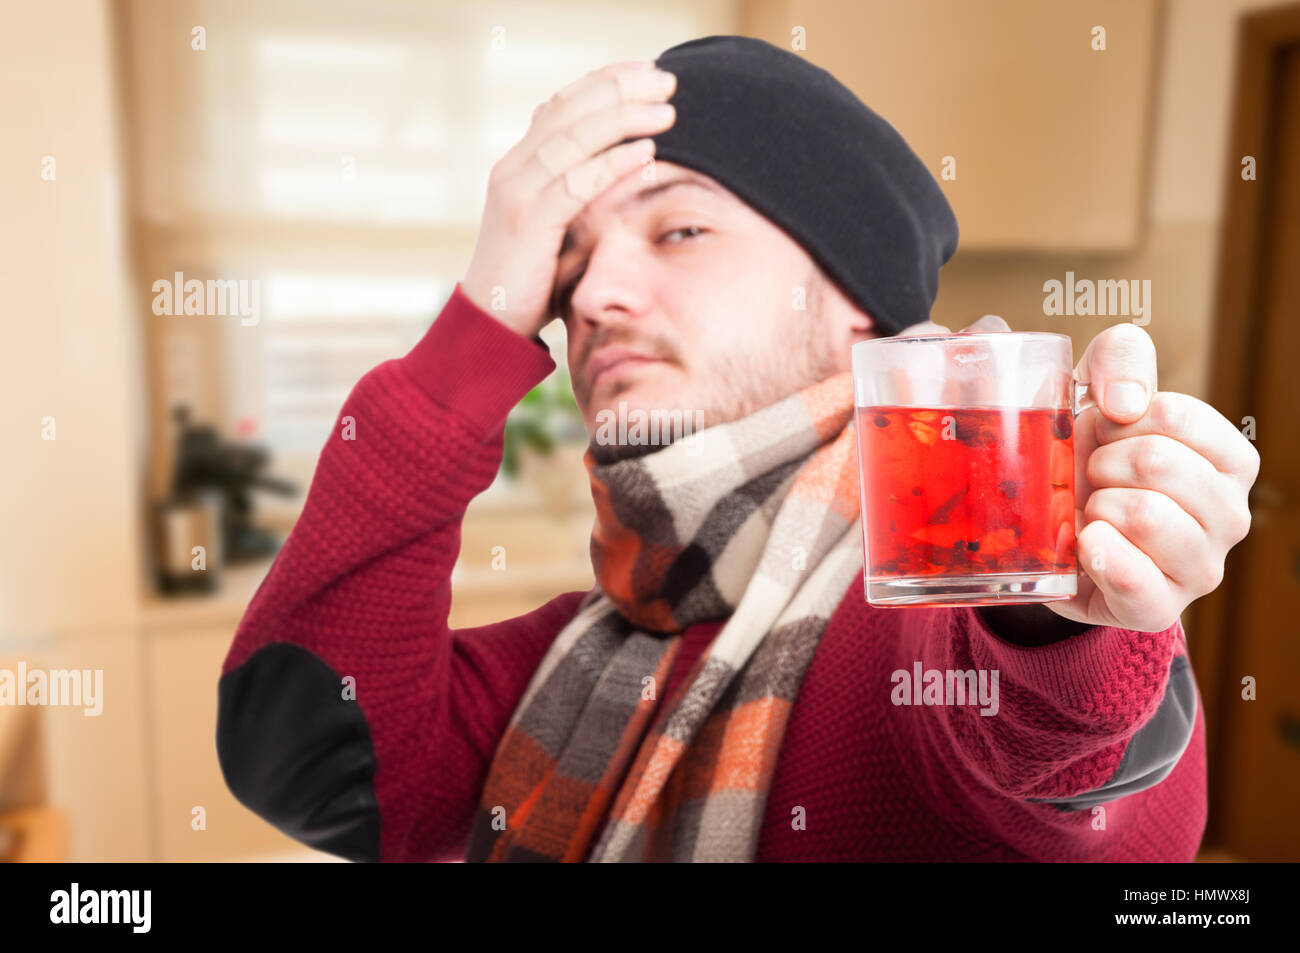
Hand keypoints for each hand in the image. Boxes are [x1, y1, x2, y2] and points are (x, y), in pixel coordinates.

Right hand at [460, 60, 676, 337]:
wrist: (492, 323)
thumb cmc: (534, 279)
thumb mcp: (558, 226)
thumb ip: (579, 191)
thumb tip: (627, 162)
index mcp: (519, 163)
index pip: (563, 104)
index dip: (605, 81)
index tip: (649, 69)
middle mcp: (513, 169)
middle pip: (570, 111)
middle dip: (620, 89)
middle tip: (667, 79)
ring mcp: (516, 192)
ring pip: (572, 139)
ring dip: (624, 119)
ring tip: (667, 110)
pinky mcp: (527, 222)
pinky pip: (575, 184)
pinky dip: (612, 164)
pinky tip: (646, 151)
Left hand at [898, 316, 1259, 631]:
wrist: (1050, 535)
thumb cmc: (1085, 455)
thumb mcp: (1098, 392)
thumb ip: (1120, 358)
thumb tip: (1125, 402)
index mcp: (1229, 459)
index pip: (1175, 415)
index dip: (1118, 418)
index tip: (1104, 433)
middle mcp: (1230, 515)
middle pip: (1159, 462)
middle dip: (1102, 462)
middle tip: (1091, 478)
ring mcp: (1200, 568)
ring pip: (1147, 515)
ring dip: (1096, 505)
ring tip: (1090, 512)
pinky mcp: (1158, 609)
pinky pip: (1136, 582)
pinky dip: (1101, 557)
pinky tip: (1085, 544)